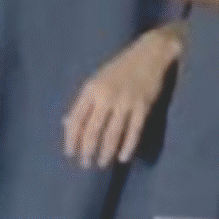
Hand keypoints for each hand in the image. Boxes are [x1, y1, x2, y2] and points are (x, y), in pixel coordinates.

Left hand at [61, 26, 182, 167]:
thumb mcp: (97, 80)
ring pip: (113, 134)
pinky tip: (123, 157)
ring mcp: (125, 102)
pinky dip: (128, 146)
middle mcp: (106, 96)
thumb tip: (67, 124)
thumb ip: (84, 102)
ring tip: (102, 163)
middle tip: (85, 164)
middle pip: (93, 130)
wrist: (150, 53)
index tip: (70, 154)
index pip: (76, 119)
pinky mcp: (143, 106)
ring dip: (106, 152)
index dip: (72, 139)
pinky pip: (134, 132)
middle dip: (87, 150)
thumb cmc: (121, 68)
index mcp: (91, 89)